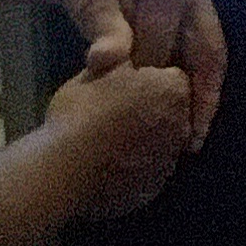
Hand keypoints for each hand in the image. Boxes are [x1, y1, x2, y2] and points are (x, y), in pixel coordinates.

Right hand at [43, 59, 194, 217]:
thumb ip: (121, 59)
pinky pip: (148, 172)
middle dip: (154, 109)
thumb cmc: (81, 112)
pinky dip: (136, 167)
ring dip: (146, 139)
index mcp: (174, 93)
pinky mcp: (152, 191)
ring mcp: (168, 163)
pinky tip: (109, 165)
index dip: (150, 79)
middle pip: (173, 112)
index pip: (173, 78)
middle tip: (116, 111)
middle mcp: (182, 128)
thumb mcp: (98, 70)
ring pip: (162, 144)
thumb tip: (127, 54)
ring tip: (109, 140)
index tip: (126, 84)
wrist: (64, 171)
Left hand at [51, 0, 225, 146]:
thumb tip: (106, 62)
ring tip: (194, 136)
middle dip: (197, 99)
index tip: (157, 120)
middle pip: (205, 54)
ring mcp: (200, 7)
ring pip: (211, 58)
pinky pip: (205, 55)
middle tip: (186, 142)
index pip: (167, 46)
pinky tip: (191, 115)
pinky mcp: (197, 18)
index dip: (160, 84)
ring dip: (205, 96)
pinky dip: (199, 85)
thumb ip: (104, 29)